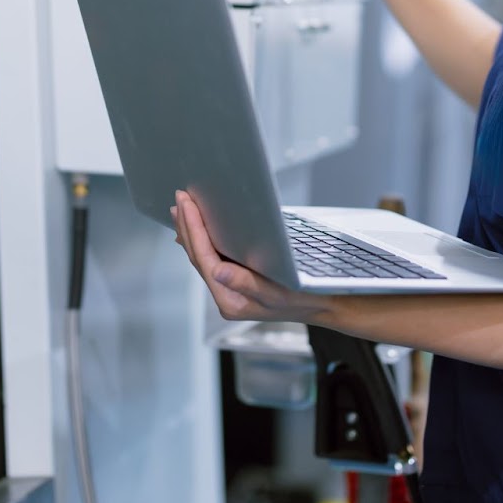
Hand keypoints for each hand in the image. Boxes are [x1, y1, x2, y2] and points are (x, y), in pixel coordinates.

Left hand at [171, 190, 331, 324]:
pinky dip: (203, 240)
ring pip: (202, 257)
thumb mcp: (279, 292)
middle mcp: (226, 296)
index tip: (186, 204)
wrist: (323, 305)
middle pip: (198, 256)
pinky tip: (196, 230)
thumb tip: (217, 272)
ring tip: (181, 209)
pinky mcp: (236, 282)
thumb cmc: (305, 298)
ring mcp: (229, 290)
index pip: (204, 259)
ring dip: (191, 231)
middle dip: (187, 225)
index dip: (193, 229)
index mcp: (232, 301)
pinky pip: (212, 258)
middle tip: (180, 197)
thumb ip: (246, 283)